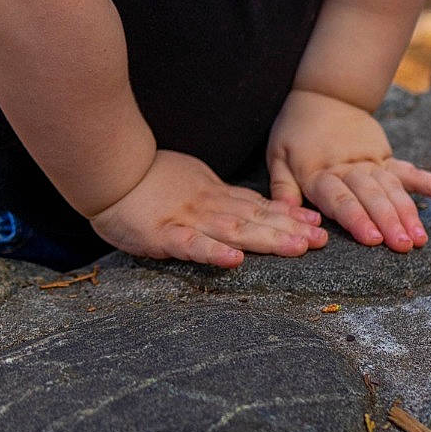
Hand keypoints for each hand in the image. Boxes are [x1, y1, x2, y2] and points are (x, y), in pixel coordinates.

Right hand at [90, 148, 326, 268]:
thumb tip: (250, 207)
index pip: (257, 206)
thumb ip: (218, 197)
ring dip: (266, 239)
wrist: (108, 170)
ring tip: (296, 248)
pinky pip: (190, 245)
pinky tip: (233, 261)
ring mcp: (187, 219)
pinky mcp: (162, 234)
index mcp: (213, 195)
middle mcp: (207, 207)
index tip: (317, 224)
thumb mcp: (191, 181)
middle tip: (322, 241)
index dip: (288, 216)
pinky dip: (212, 252)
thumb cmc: (146, 179)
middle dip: (290, 230)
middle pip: (255, 219)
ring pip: (233, 230)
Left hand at [267, 88, 430, 250]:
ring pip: (392, 187)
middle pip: (371, 195)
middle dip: (389, 220)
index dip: (356, 218)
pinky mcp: (385, 156)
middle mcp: (348, 166)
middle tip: (404, 245)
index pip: (339, 198)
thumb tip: (285, 216)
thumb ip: (282, 188)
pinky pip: (410, 171)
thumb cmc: (296, 130)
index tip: (373, 239)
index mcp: (318, 171)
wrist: (325, 93)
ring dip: (408, 212)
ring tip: (420, 238)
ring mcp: (371, 160)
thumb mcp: (277, 155)